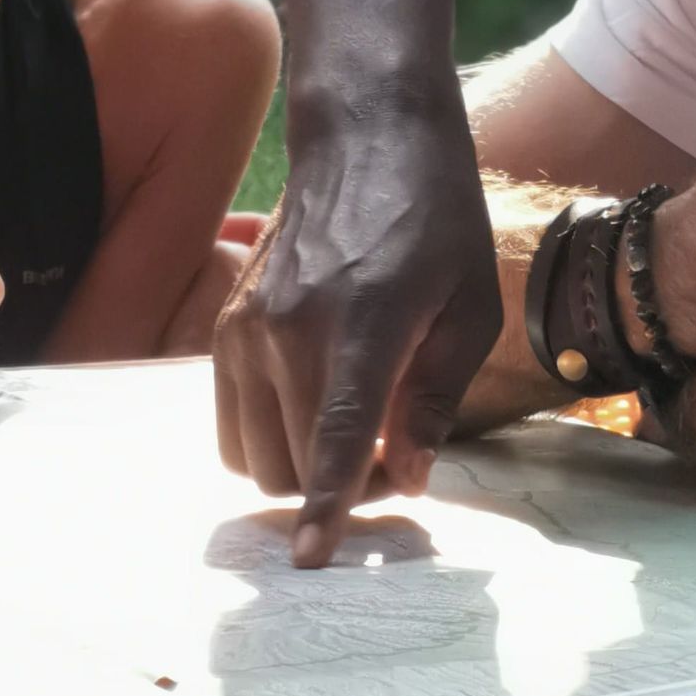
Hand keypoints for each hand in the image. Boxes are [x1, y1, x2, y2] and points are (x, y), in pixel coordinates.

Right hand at [213, 105, 500, 568]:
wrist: (364, 134)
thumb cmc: (435, 214)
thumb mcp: (468, 305)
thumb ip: (433, 398)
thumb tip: (403, 477)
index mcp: (360, 325)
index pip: (331, 439)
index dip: (325, 509)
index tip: (313, 562)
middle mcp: (289, 329)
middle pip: (291, 465)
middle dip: (336, 492)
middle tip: (387, 463)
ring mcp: (247, 325)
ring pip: (252, 454)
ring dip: (297, 470)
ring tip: (349, 439)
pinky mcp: (227, 322)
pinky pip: (229, 418)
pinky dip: (265, 438)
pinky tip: (310, 413)